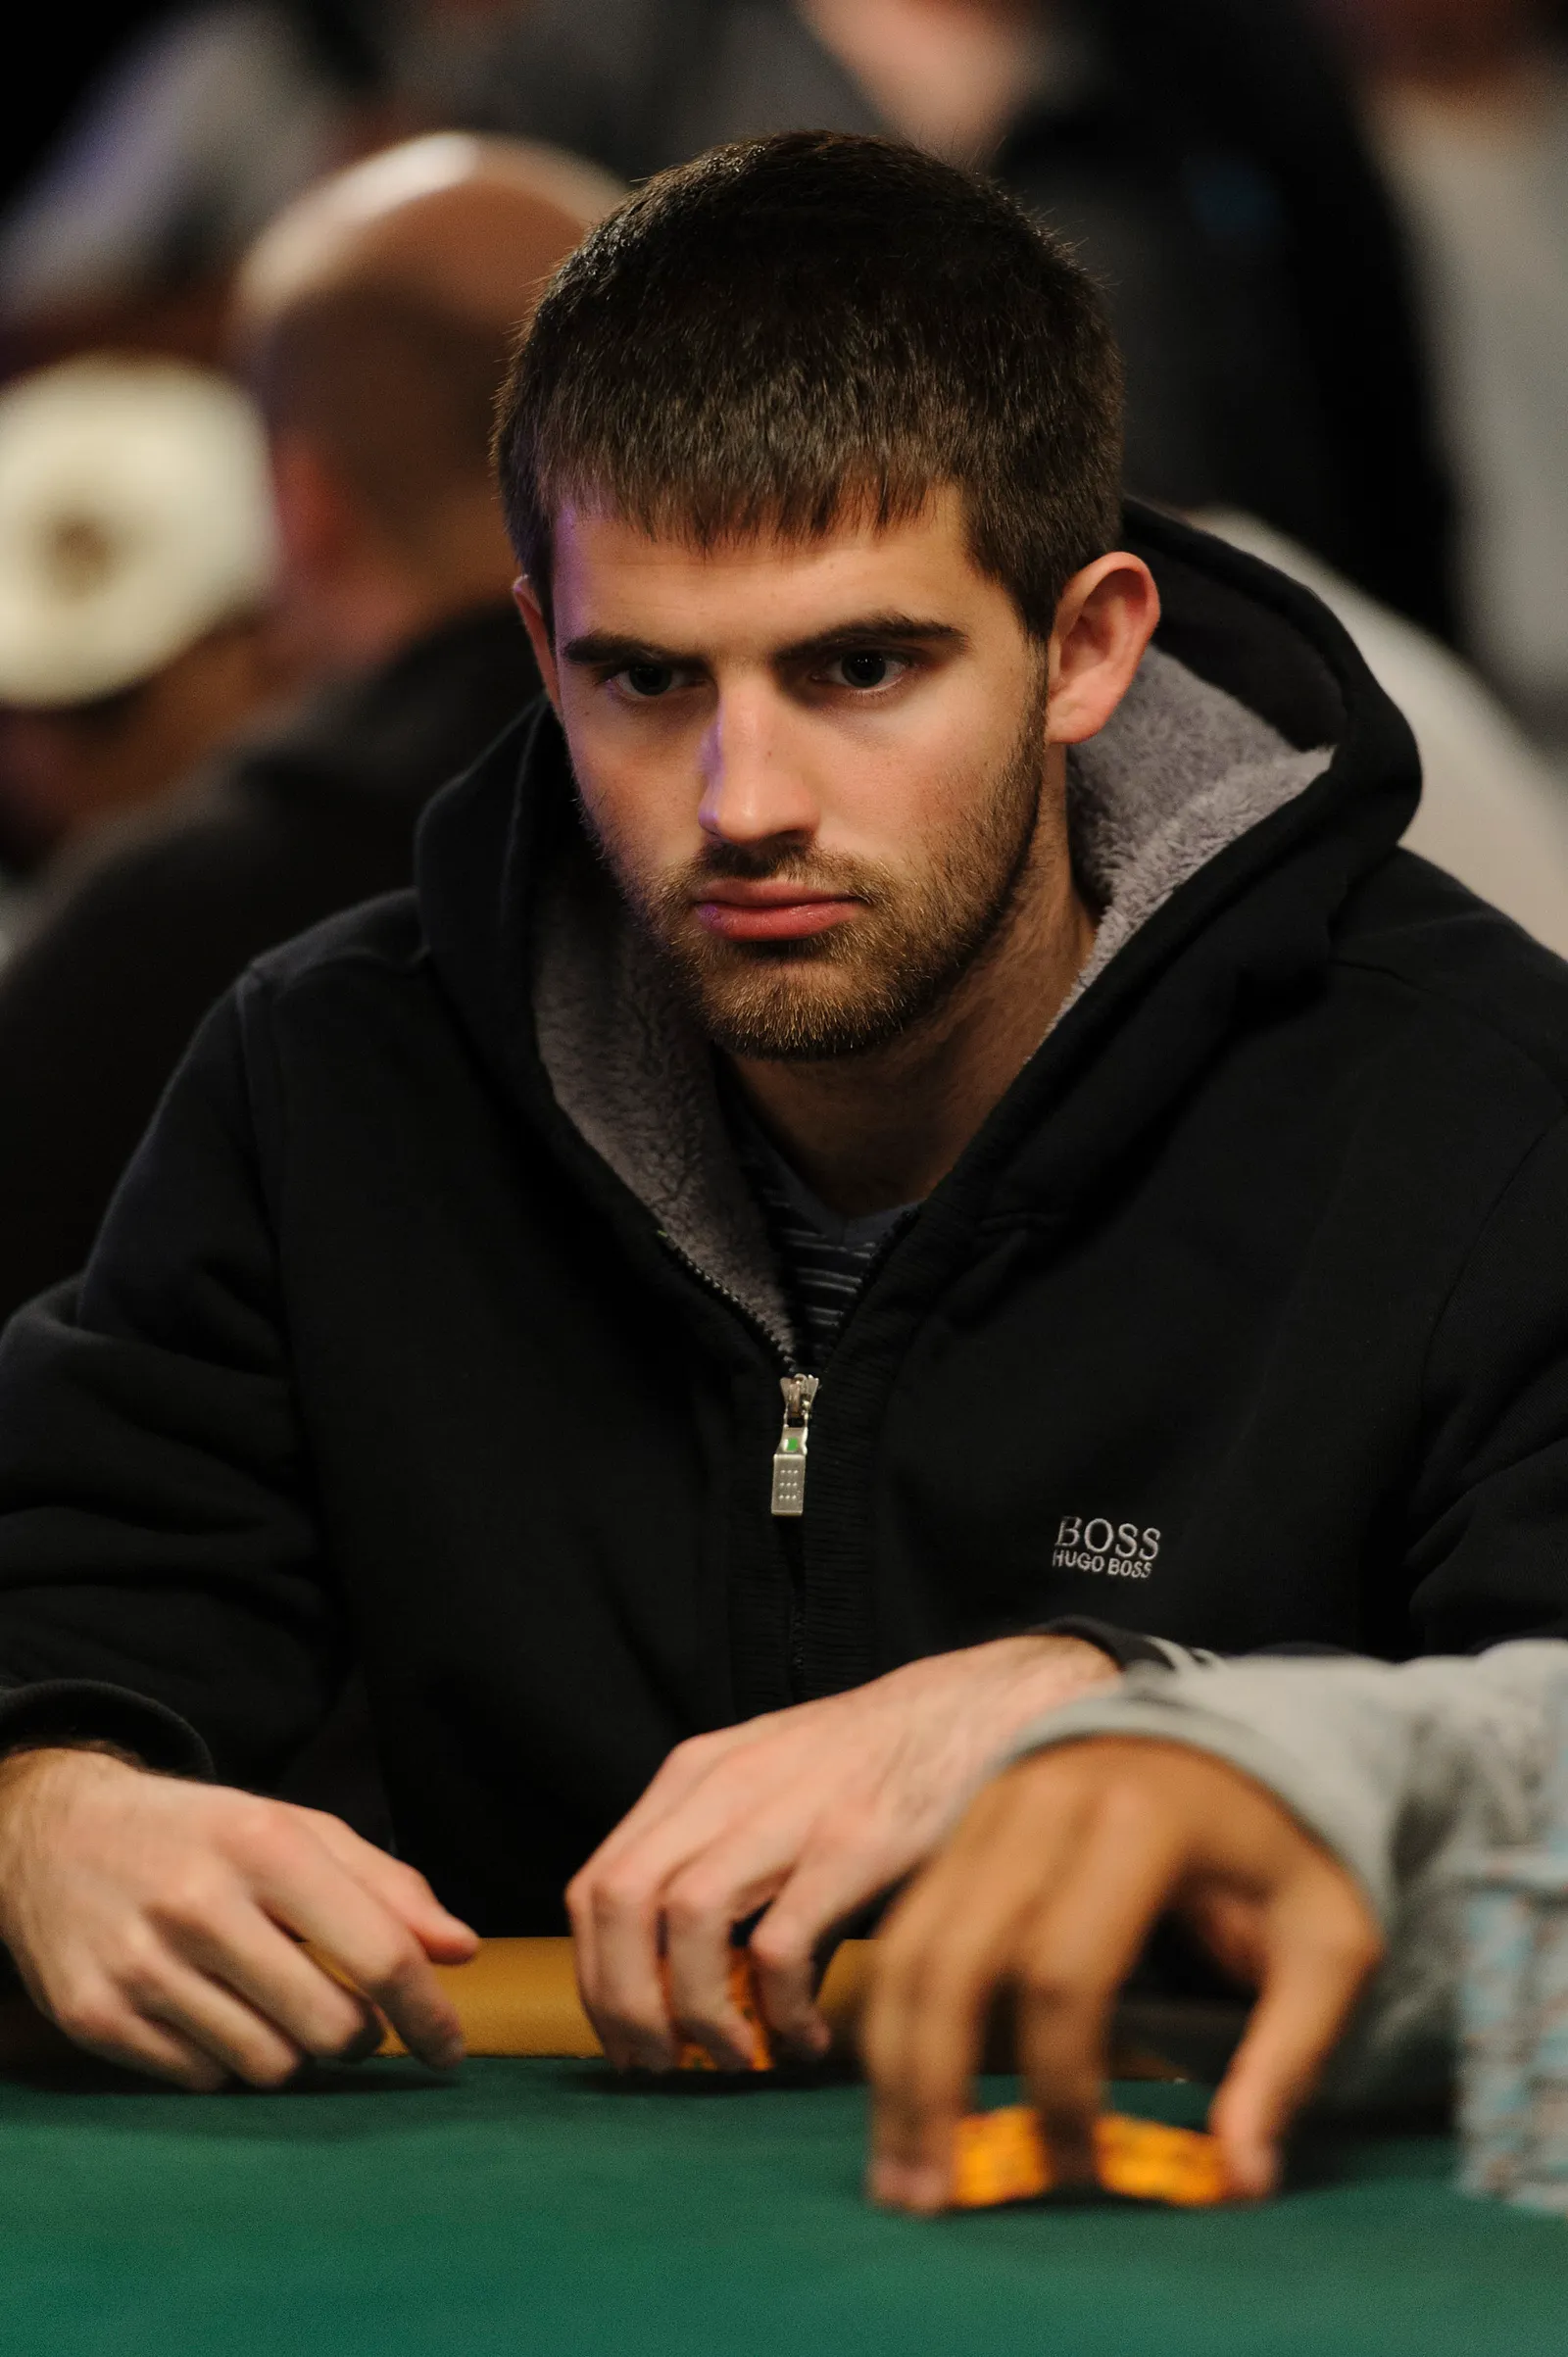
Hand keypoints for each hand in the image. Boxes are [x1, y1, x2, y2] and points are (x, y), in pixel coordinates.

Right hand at [0, 1748, 477, 2088]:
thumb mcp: (297, 1831)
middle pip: (332, 2028)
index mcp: (265, 1844)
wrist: (58, 1833)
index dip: (429, 2013)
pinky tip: (209, 2010)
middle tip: (350, 2014)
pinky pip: (204, 2081)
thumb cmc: (203, 1836)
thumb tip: (461, 1951)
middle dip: (359, 2035)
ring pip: (271, 2066)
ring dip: (294, 2050)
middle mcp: (201, 1905)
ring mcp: (142, 1965)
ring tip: (273, 2003)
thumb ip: (387, 1887)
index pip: (378, 1954)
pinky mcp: (96, 2016)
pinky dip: (225, 2059)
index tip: (449, 2048)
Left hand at [568, 1634, 1117, 2070]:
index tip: (626, 2039)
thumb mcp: (775, 1790)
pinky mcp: (856, 1843)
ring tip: (735, 2058)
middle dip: (623, 2002)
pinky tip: (807, 2037)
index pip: (595, 1883)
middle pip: (617, 1900)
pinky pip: (781, 1946)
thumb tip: (701, 1987)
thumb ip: (726, 1867)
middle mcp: (726, 1785)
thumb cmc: (875, 1766)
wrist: (978, 1709)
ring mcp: (789, 1809)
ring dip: (694, 2011)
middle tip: (662, 2064)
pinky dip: (779, 2010)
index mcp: (697, 1775)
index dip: (595, 1976)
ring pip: (685, 1920)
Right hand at [864, 1737, 1381, 2209]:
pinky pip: (909, 1925)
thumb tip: (1241, 2181)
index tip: (1081, 2173)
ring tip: (901, 2171)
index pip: (1067, 1972)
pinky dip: (895, 2016)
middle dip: (935, 2085)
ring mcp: (993, 1803)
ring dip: (893, 2063)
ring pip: (909, 1943)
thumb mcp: (1328, 1939)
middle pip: (957, 1957)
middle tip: (933, 2199)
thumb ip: (1286, 2056)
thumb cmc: (1289, 1845)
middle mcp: (1045, 1801)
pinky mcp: (967, 1820)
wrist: (1238, 1729)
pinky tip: (903, 2096)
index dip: (1062, 2085)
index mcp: (1141, 1822)